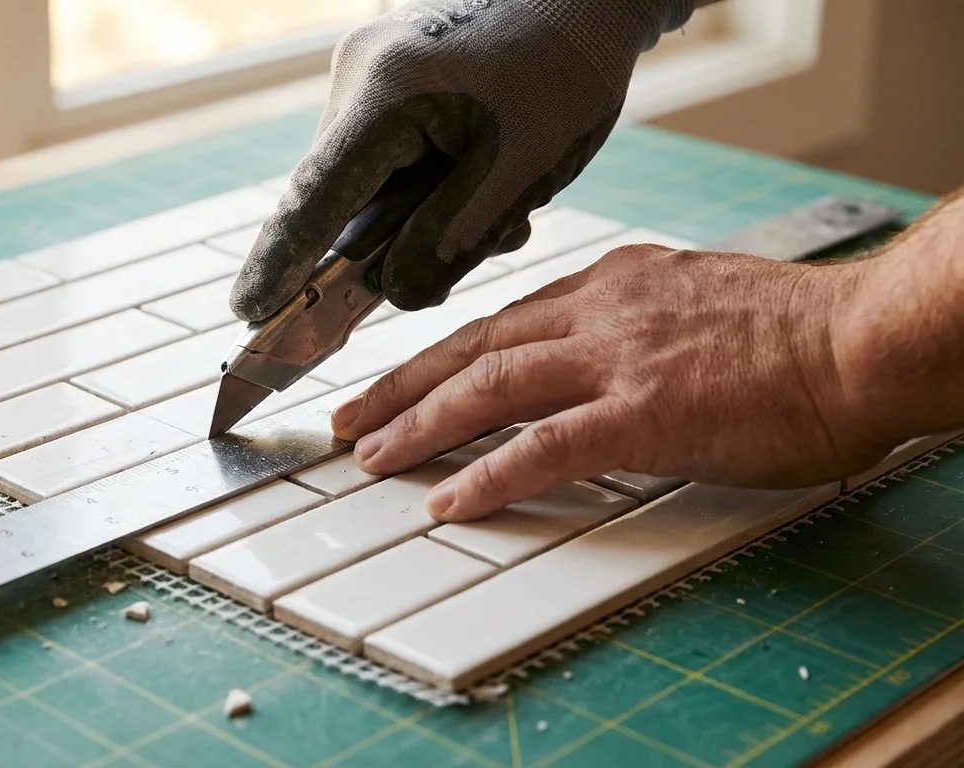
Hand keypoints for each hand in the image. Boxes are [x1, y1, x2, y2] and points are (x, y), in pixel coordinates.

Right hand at [230, 0, 695, 320]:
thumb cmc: (565, 72)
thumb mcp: (523, 170)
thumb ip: (455, 239)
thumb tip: (395, 293)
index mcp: (388, 94)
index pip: (316, 196)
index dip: (281, 262)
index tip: (249, 313)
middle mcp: (360, 79)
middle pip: (343, 199)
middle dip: (389, 246)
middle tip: (463, 253)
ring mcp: (369, 77)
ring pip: (370, 187)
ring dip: (425, 218)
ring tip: (507, 205)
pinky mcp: (387, 84)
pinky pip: (389, 162)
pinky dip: (431, 191)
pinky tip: (490, 183)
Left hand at [329, 244, 898, 521]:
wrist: (864, 341)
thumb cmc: (802, 336)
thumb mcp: (703, 306)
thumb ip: (643, 327)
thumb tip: (615, 359)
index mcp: (618, 285)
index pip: (507, 319)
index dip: (446, 354)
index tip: (409, 377)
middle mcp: (603, 310)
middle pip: (474, 345)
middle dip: (403, 384)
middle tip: (353, 417)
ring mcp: (618, 359)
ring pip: (488, 386)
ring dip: (420, 423)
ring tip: (373, 457)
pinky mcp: (643, 412)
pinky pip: (541, 447)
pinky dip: (486, 474)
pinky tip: (449, 501)